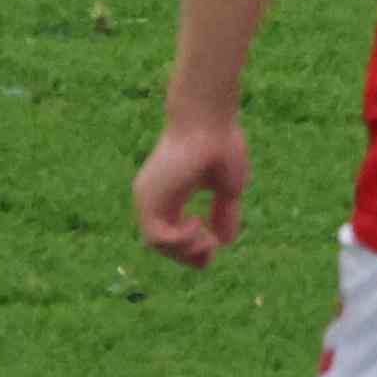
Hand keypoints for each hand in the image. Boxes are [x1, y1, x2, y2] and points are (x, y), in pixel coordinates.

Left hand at [131, 108, 251, 268]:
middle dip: (189, 254)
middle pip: (163, 242)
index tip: (214, 243)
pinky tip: (197, 224)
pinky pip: (156, 237)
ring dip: (186, 249)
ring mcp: (148, 196)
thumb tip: (224, 241)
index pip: (172, 232)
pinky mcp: (148, 197)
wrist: (209, 121)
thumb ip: (223, 213)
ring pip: (156, 244)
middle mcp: (154, 196)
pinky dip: (180, 239)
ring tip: (206, 238)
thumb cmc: (221, 144)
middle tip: (211, 248)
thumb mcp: (228, 188)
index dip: (192, 247)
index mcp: (169, 192)